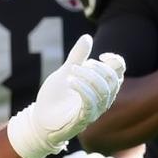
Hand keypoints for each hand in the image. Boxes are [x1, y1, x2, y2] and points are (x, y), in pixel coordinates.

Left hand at [6, 34, 124, 157]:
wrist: (39, 118)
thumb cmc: (55, 97)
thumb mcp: (65, 73)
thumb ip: (76, 57)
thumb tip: (86, 37)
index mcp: (101, 86)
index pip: (119, 72)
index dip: (115, 61)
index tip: (100, 56)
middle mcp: (103, 99)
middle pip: (113, 80)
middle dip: (97, 69)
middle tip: (77, 66)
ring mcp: (94, 111)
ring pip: (103, 91)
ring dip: (88, 78)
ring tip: (71, 72)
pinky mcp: (83, 120)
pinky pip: (90, 103)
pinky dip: (83, 89)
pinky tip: (71, 82)